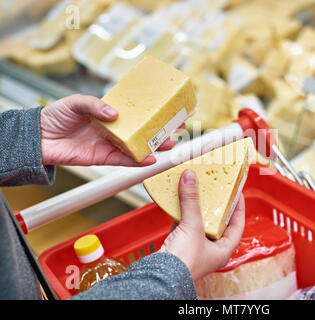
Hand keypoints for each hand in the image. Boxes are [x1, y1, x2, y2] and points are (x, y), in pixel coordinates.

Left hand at [40, 94, 179, 165]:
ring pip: (137, 146)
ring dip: (154, 146)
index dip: (152, 112)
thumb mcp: (75, 102)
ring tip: (169, 144)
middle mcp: (113, 129)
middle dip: (160, 131)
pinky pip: (124, 161)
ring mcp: (110, 144)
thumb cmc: (54, 117)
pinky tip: (151, 159)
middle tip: (177, 129)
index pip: (136, 113)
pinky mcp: (103, 158)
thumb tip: (114, 114)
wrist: (38, 139)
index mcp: (109, 113)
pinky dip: (138, 161)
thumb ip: (95, 105)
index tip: (168, 110)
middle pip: (142, 131)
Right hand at [159, 170, 244, 280]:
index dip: (239, 207)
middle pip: (217, 222)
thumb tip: (191, 179)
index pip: (238, 224)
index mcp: (222, 250)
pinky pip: (183, 225)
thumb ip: (191, 201)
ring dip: (197, 208)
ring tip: (198, 192)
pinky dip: (181, 213)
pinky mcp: (179, 246)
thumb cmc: (184, 264)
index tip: (237, 192)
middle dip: (215, 205)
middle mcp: (210, 250)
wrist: (160, 277)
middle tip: (216, 190)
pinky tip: (179, 201)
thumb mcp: (192, 227)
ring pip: (199, 223)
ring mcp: (194, 248)